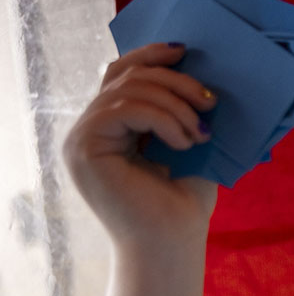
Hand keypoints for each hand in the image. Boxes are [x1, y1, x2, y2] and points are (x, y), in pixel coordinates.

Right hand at [64, 42, 219, 248]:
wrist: (171, 245)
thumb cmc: (183, 206)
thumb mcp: (188, 147)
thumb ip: (181, 112)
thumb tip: (202, 74)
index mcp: (111, 127)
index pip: (122, 74)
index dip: (151, 55)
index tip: (186, 51)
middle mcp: (90, 129)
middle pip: (127, 75)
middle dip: (175, 81)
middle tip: (210, 103)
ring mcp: (82, 137)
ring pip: (129, 88)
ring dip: (175, 105)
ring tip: (200, 134)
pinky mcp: (84, 146)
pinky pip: (125, 108)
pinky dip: (162, 119)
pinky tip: (184, 143)